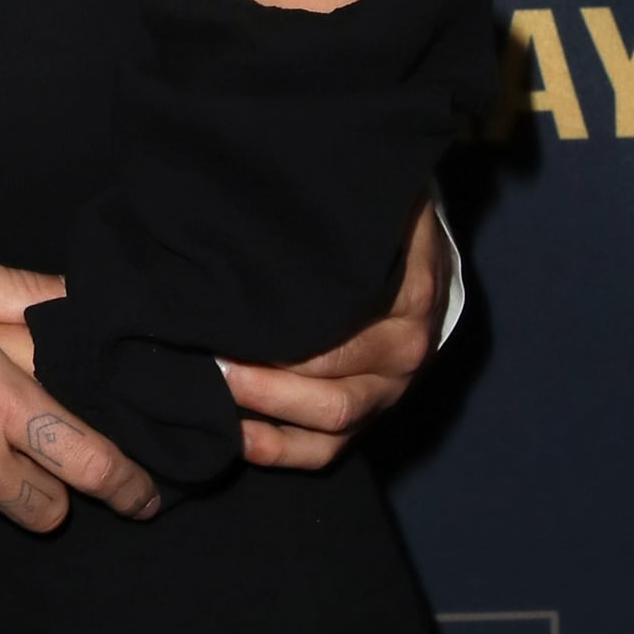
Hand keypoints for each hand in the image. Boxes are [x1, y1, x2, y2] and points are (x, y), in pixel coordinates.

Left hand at [219, 197, 448, 468]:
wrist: (423, 267)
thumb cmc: (388, 229)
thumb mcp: (393, 203)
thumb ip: (364, 199)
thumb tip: (322, 180)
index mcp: (410, 305)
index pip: (345, 333)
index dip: (286, 332)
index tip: (233, 313)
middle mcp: (401, 359)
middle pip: (331, 387)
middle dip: (266, 377)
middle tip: (210, 353)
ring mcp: (383, 396)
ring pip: (328, 426)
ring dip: (268, 413)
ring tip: (215, 389)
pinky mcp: (361, 420)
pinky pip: (322, 452)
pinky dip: (277, 451)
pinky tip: (233, 437)